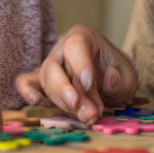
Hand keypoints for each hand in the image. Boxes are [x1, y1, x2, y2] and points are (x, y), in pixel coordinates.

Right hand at [16, 24, 137, 123]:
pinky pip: (27, 82)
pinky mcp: (41, 79)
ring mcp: (50, 63)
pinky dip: (28, 91)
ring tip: (86, 116)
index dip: (80, 66)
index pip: (75, 46)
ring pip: (46, 80)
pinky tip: (34, 101)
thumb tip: (109, 82)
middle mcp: (62, 47)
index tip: (88, 86)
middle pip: (54, 66)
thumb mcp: (127, 74)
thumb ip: (120, 78)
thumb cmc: (116, 72)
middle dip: (68, 91)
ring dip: (63, 102)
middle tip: (87, 111)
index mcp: (83, 36)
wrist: (108, 79)